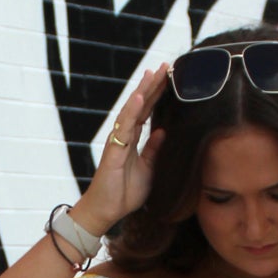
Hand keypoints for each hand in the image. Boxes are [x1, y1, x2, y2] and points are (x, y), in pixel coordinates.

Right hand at [73, 65, 168, 234]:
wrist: (107, 211)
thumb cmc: (124, 192)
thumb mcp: (148, 169)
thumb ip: (154, 149)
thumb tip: (164, 131)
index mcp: (133, 139)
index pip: (148, 112)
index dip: (158, 95)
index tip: (169, 78)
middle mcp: (125, 135)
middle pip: (141, 105)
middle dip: (154, 86)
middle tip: (166, 66)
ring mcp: (118, 140)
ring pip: (132, 110)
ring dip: (143, 91)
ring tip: (154, 73)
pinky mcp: (114, 149)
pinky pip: (124, 127)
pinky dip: (132, 111)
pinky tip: (140, 97)